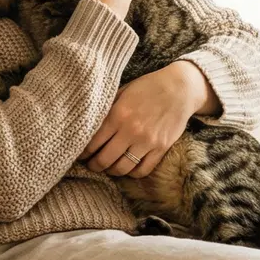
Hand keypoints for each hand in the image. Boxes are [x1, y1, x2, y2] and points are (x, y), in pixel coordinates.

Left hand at [85, 60, 213, 177]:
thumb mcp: (122, 91)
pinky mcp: (161, 148)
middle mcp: (131, 130)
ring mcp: (147, 141)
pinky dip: (132, 172)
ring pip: (122, 168)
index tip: (80, 155)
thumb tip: (87, 124)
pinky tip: (127, 167)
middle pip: (105, 159)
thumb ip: (106, 108)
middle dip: (94, 165)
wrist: (179, 88)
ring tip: (107, 167)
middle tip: (91, 165)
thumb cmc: (148, 87)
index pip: (93, 143)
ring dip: (111, 171)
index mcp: (118, 115)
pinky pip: (142, 170)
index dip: (83, 152)